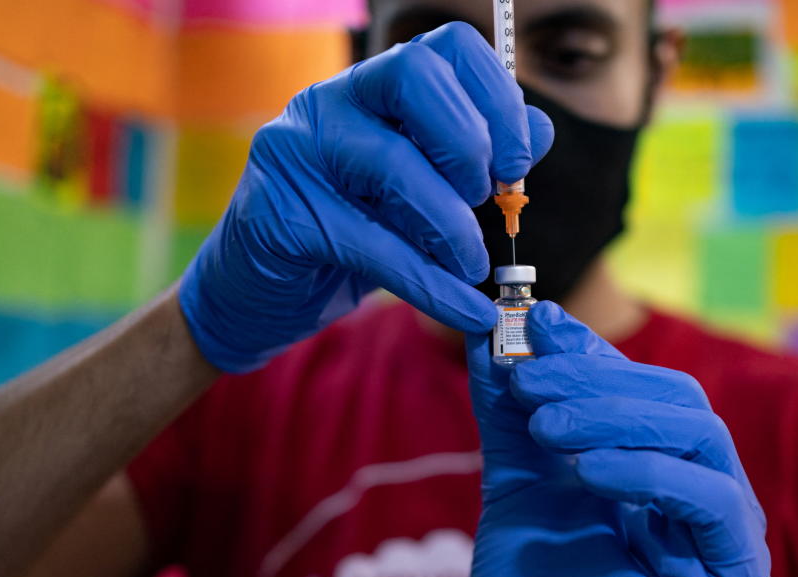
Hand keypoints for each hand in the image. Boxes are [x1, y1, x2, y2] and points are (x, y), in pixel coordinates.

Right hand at [179, 22, 553, 371]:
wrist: (260, 295)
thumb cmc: (346, 238)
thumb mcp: (418, 197)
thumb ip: (475, 161)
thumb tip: (538, 129)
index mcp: (370, 87)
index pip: (444, 47)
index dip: (497, 96)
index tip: (517, 160)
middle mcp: (328, 101)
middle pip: (414, 76)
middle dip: (470, 142)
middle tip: (487, 200)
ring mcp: (295, 151)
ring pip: (393, 163)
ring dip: (452, 223)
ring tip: (473, 266)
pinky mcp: (279, 214)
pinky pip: (371, 244)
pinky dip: (431, 284)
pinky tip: (465, 308)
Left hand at [466, 302, 774, 576]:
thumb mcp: (517, 496)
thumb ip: (513, 424)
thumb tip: (497, 339)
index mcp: (661, 473)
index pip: (643, 391)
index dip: (592, 356)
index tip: (532, 326)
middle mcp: (705, 496)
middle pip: (678, 402)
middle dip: (597, 383)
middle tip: (530, 381)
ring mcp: (730, 540)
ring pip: (699, 437)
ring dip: (616, 418)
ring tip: (545, 426)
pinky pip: (710, 502)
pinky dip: (649, 474)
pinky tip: (588, 474)